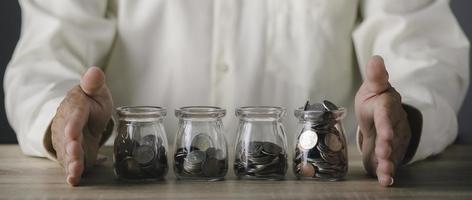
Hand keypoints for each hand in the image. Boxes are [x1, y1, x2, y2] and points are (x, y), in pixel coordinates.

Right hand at [51, 67, 112, 185]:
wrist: (83, 117)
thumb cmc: (91, 103)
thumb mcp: (96, 92)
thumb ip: (94, 84)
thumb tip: (95, 71)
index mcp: (75, 108)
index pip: (74, 115)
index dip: (73, 124)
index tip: (72, 132)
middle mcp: (67, 126)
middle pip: (68, 137)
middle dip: (71, 146)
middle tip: (74, 151)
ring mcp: (67, 142)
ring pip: (68, 153)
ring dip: (72, 162)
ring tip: (76, 170)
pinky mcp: (70, 155)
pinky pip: (70, 164)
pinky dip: (72, 173)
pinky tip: (74, 180)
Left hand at [355, 56, 411, 186]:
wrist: (383, 116)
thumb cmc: (375, 100)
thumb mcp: (373, 87)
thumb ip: (375, 76)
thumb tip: (376, 58)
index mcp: (386, 106)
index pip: (387, 113)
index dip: (387, 123)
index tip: (385, 132)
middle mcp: (393, 123)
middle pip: (391, 135)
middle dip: (387, 144)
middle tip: (384, 152)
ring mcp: (393, 139)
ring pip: (391, 151)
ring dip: (388, 162)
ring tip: (385, 172)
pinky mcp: (389, 152)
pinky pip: (388, 163)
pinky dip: (386, 173)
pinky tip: (385, 180)